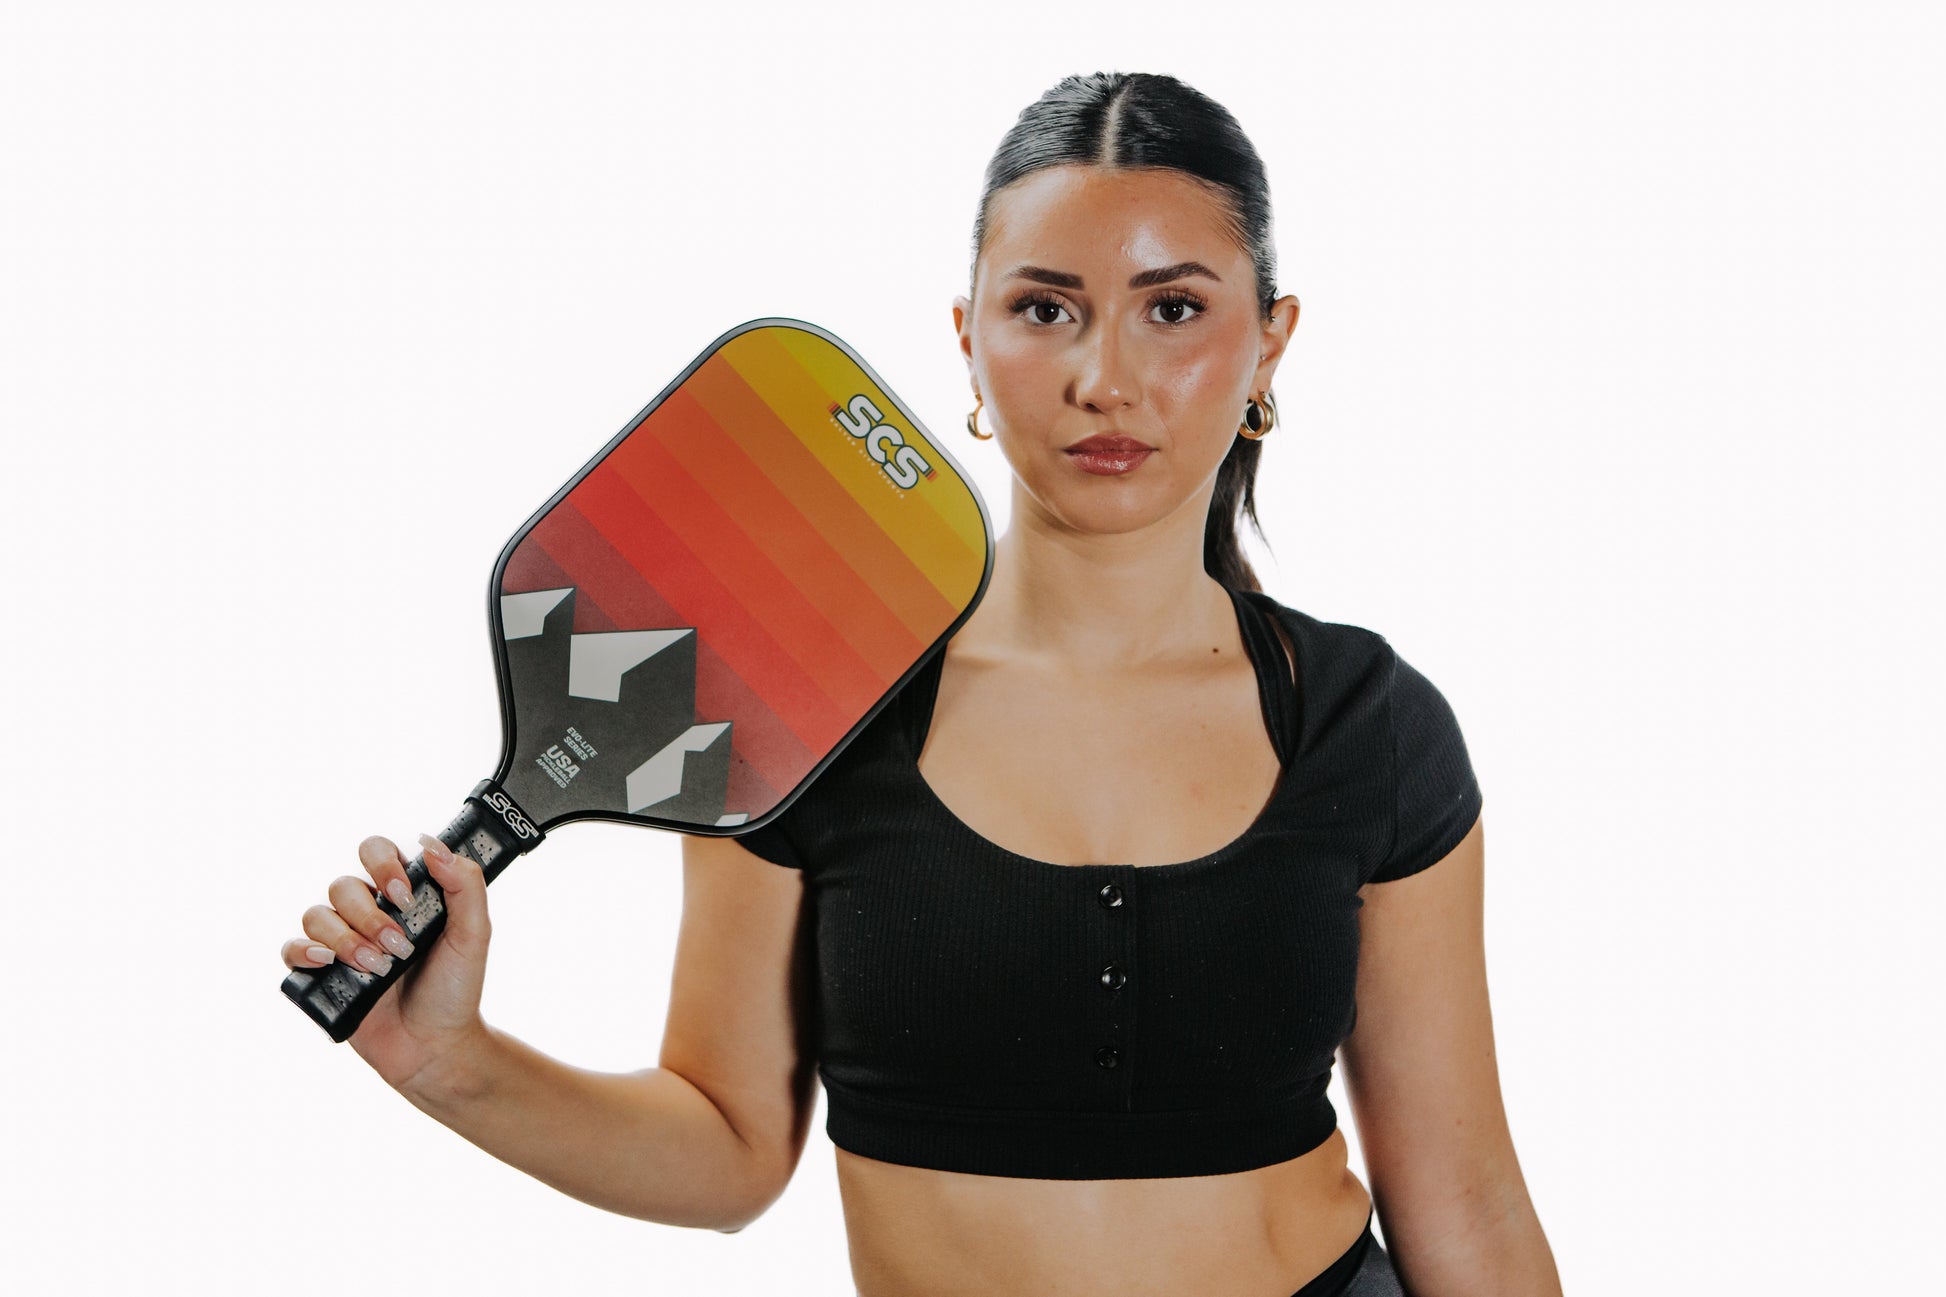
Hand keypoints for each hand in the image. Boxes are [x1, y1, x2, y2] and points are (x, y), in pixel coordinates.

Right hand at [280, 833, 492, 1090]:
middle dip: (369, 916)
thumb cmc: (456, 989)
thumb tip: (432, 844)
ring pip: (317, 915)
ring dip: (345, 939)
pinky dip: (303, 951)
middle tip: (399, 947)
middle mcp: (368, 913)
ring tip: (376, 968)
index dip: (382, 864)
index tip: (404, 896)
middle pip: (343, 886)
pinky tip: (328, 962)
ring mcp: (342, 943)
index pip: (376, 851)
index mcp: (402, 895)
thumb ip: (465, 885)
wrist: (436, 1046)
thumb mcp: (474, 935)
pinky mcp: (322, 974)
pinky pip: (292, 948)